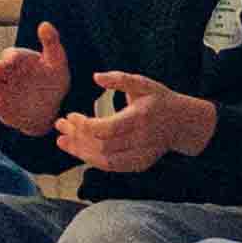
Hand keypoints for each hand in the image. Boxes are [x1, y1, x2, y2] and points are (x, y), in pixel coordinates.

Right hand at [0, 26, 73, 135]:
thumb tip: (44, 24)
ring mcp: (2, 90)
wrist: (49, 109)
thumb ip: (51, 42)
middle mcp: (7, 74)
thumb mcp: (56, 61)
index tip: (13, 58)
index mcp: (18, 59)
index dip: (12, 57)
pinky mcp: (2, 108)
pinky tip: (3, 104)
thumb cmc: (52, 81)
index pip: (12, 55)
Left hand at [55, 72, 215, 174]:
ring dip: (80, 151)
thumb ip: (119, 79)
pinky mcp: (138, 164)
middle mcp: (141, 140)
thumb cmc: (159, 99)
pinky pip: (111, 166)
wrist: (182, 123)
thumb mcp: (143, 83)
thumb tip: (95, 76)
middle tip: (59, 125)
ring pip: (104, 160)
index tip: (70, 115)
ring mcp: (141, 155)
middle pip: (102, 145)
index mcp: (141, 118)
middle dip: (77, 137)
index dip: (85, 126)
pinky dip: (92, 159)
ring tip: (61, 141)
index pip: (108, 129)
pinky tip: (77, 149)